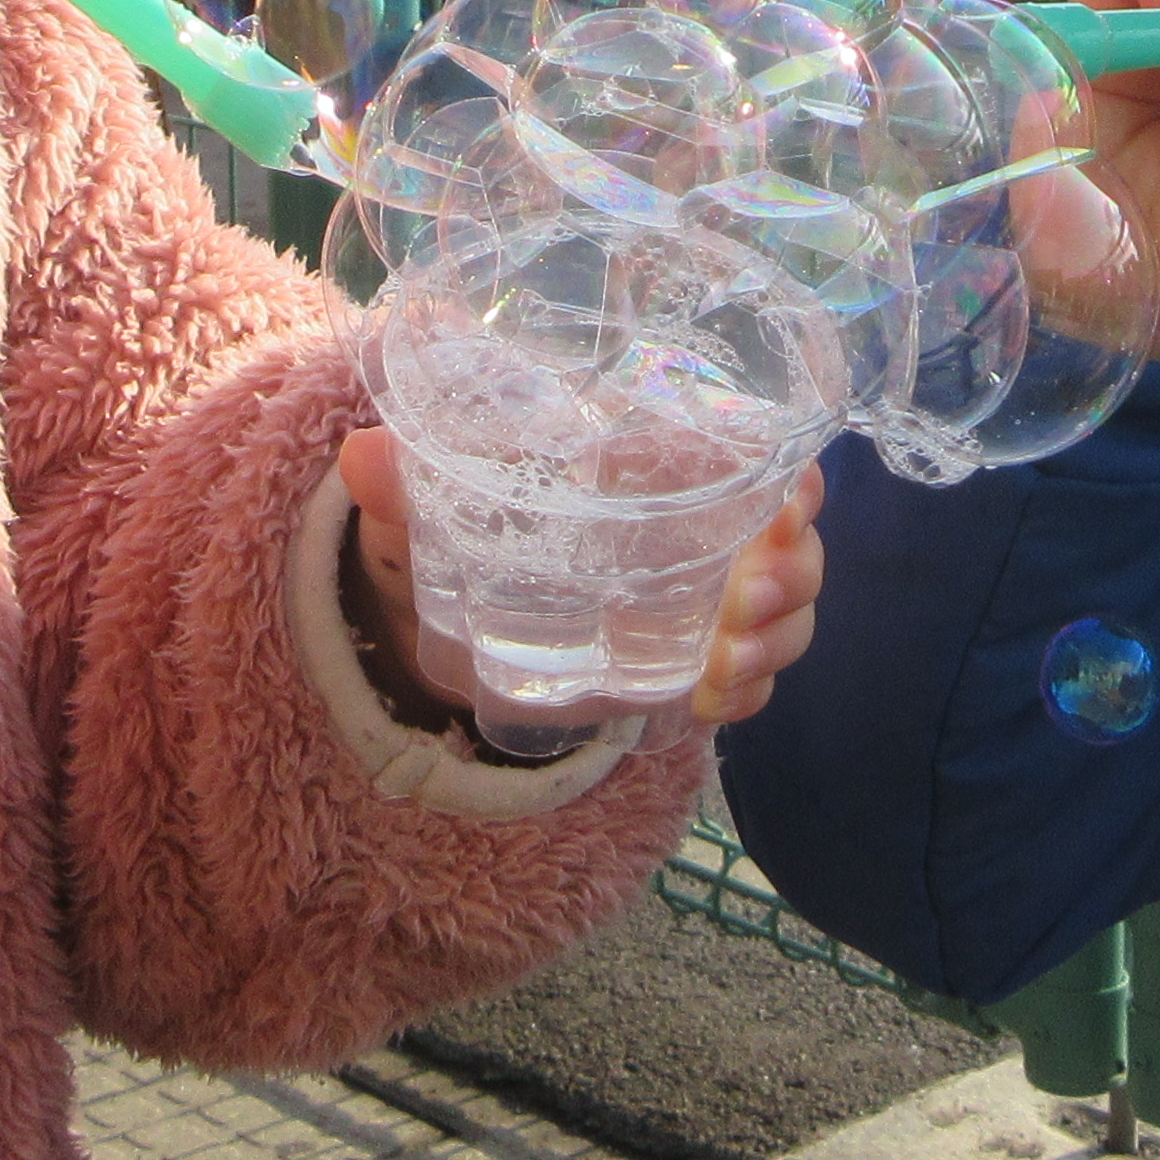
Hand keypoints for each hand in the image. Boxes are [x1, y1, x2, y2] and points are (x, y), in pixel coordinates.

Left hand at [333, 431, 826, 733]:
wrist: (443, 616)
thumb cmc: (461, 529)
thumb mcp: (430, 511)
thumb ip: (403, 484)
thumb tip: (364, 455)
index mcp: (665, 470)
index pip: (765, 461)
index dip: (796, 481)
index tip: (791, 503)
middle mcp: (705, 534)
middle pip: (793, 549)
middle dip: (790, 575)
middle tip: (746, 598)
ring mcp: (705, 606)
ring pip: (783, 618)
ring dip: (773, 641)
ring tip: (725, 662)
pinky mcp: (687, 666)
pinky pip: (748, 681)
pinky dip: (744, 694)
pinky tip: (710, 703)